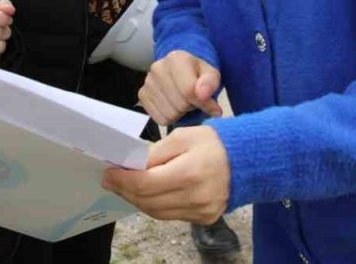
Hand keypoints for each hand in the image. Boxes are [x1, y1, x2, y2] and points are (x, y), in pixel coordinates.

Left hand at [101, 126, 230, 223]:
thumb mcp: (183, 136)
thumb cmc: (214, 142)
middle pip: (148, 202)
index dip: (123, 180)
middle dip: (125, 191)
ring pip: (157, 213)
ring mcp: (201, 211)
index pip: (145, 184)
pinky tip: (147, 193)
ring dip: (137, 200)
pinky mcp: (204, 218)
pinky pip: (171, 216)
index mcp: (190, 172)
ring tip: (126, 187)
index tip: (109, 173)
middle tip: (111, 180)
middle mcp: (196, 197)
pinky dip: (155, 205)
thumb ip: (155, 152)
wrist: (247, 159)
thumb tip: (130, 165)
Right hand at [138, 51, 221, 124]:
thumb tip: (202, 95)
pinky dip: (169, 117)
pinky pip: (160, 119)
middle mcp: (157, 68)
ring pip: (170, 114)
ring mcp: (147, 82)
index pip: (188, 90)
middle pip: (180, 104)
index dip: (203, 103)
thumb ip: (210, 83)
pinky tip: (173, 105)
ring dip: (181, 113)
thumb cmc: (198, 74)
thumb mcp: (212, 75)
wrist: (183, 71)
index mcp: (176, 58)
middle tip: (194, 99)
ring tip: (184, 101)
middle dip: (191, 106)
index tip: (212, 105)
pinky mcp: (142, 95)